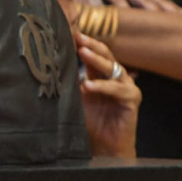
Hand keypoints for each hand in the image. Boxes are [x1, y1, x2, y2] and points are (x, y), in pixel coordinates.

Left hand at [76, 32, 139, 157]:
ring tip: (82, 52)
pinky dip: (103, 87)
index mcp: (101, 76)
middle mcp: (115, 78)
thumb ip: (69, 83)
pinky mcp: (133, 99)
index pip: (93, 54)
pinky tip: (88, 86)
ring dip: (96, 60)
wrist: (104, 148)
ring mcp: (126, 87)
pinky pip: (118, 89)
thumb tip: (48, 66)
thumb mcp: (75, 99)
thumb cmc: (89, 124)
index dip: (82, 43)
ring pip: (112, 68)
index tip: (68, 32)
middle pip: (105, 55)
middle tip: (77, 36)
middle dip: (91, 44)